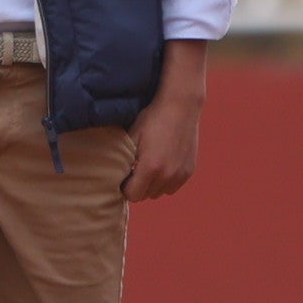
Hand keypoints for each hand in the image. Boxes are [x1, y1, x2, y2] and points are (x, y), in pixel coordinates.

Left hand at [124, 65, 204, 202]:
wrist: (180, 107)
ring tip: (150, 167)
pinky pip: (173, 186)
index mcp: (150, 167)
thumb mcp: (131, 136)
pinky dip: (166, 180)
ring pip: (160, 193)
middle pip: (146, 196)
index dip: (125, 187)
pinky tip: (163, 164)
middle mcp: (167, 175)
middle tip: (136, 169)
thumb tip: (113, 175)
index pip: (132, 195)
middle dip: (138, 186)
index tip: (124, 176)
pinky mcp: (188, 171)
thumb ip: (123, 159)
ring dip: (152, 185)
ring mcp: (179, 174)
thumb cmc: (152, 118)